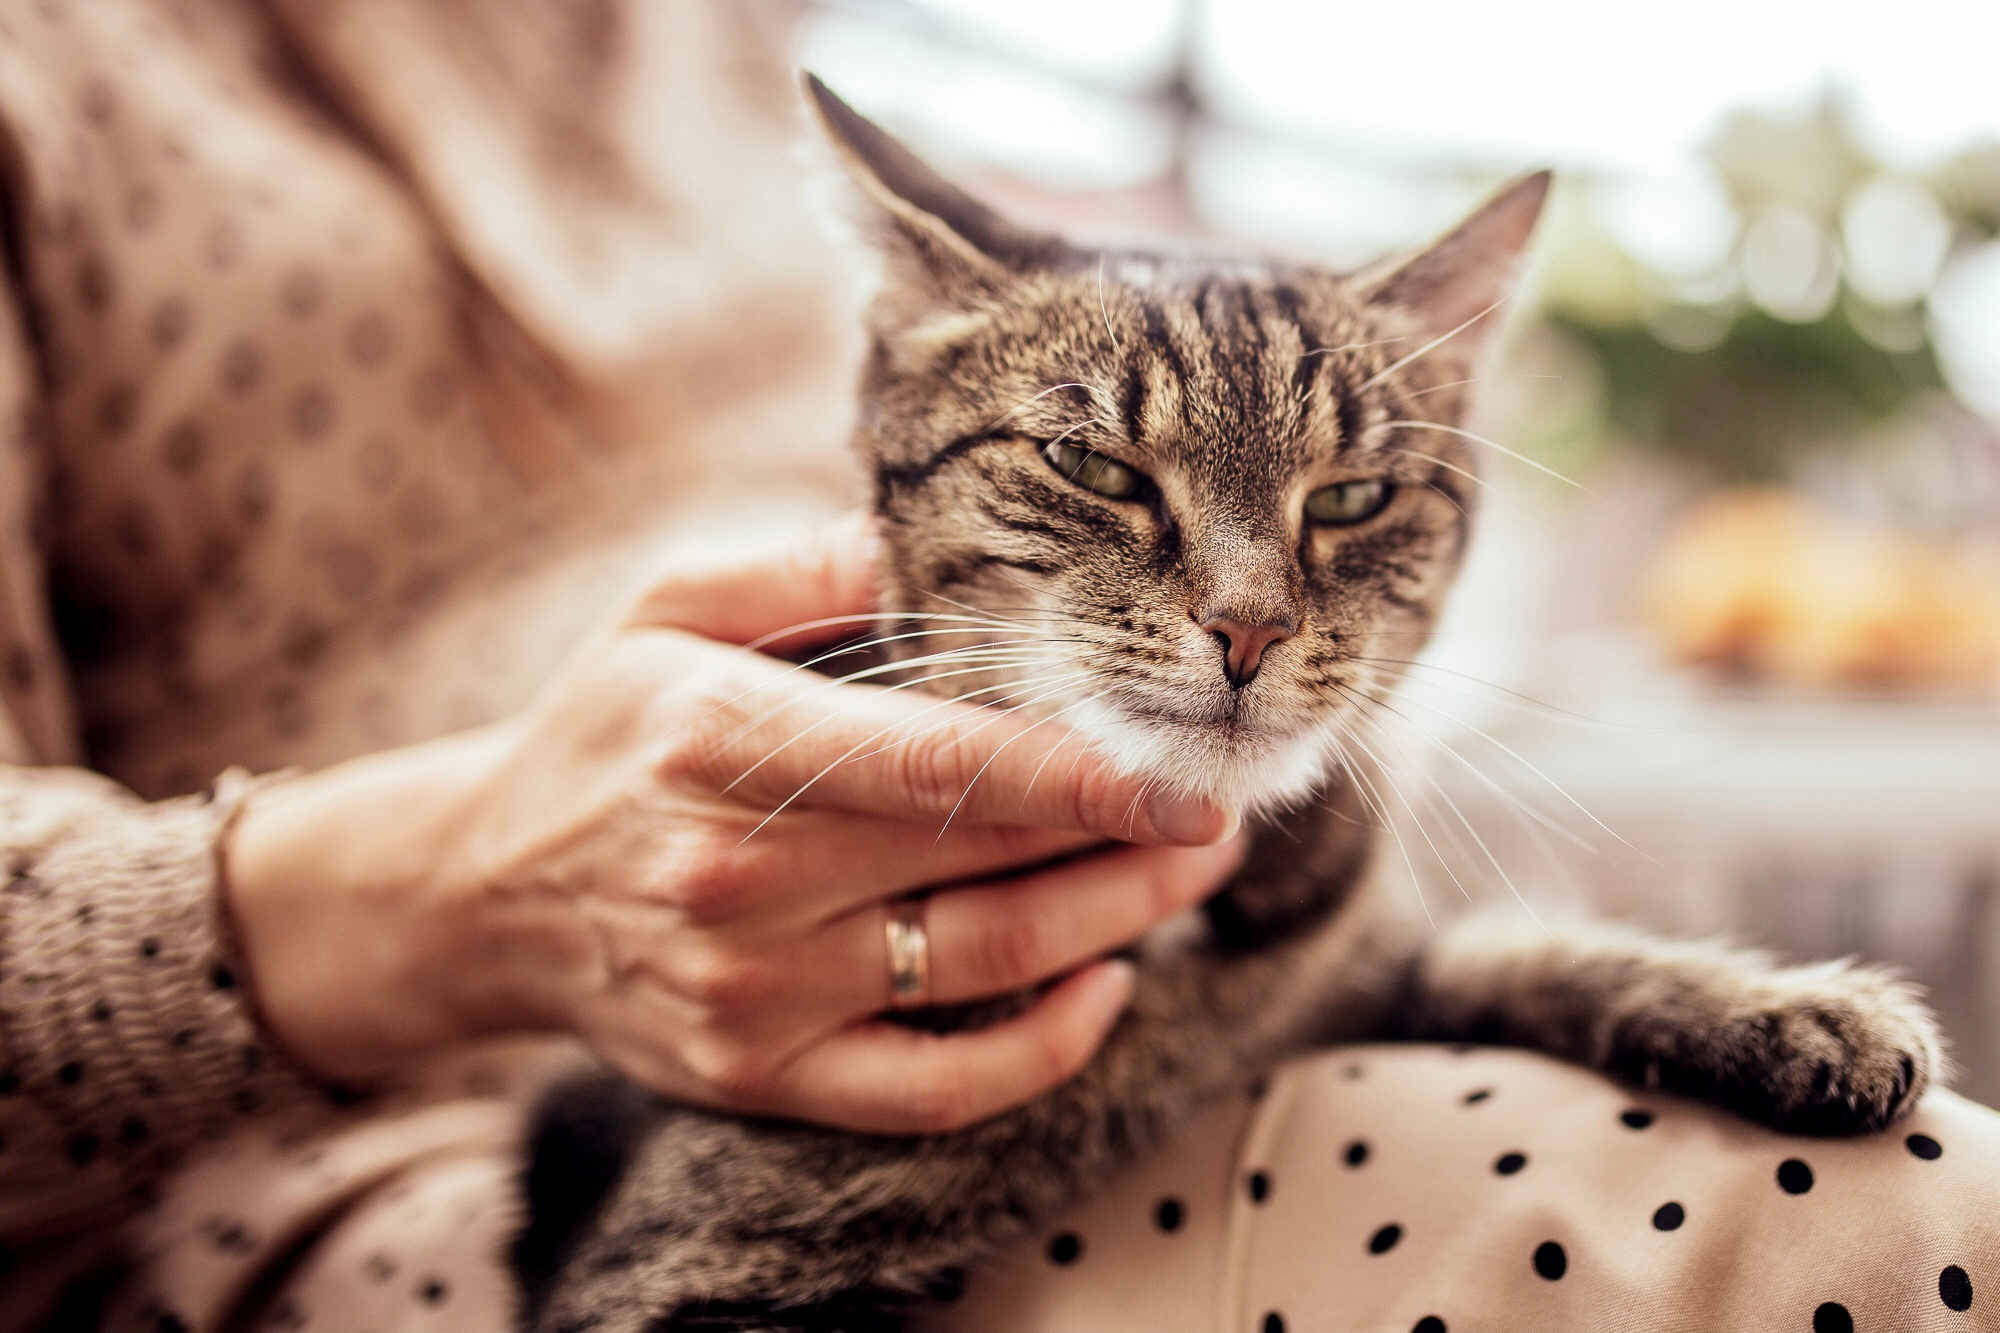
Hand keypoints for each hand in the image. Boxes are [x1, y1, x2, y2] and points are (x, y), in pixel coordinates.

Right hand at [224, 516, 1243, 1132]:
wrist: (485, 891)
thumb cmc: (604, 728)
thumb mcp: (671, 605)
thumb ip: (807, 563)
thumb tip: (939, 534)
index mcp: (721, 741)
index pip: (937, 765)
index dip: (1080, 772)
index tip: (1186, 766)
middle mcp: (738, 878)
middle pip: (985, 861)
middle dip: (1131, 835)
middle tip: (1222, 799)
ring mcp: (752, 994)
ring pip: (984, 969)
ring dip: (1116, 922)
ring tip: (1191, 870)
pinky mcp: (763, 1075)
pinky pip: (934, 1089)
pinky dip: (1042, 1050)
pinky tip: (1104, 985)